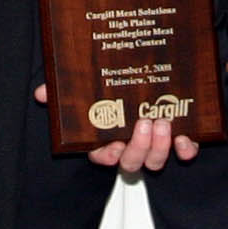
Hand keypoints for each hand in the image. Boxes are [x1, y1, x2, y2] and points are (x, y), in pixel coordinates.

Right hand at [31, 82, 197, 169]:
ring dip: (160, 147)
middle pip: (132, 162)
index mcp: (107, 137)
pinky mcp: (178, 138)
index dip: (106, 156)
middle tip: (144, 123)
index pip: (101, 155)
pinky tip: (186, 138)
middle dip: (138, 148)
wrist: (151, 66)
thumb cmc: (113, 84)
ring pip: (156, 160)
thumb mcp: (85, 85)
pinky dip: (186, 149)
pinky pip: (184, 153)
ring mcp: (155, 144)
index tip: (112, 146)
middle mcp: (131, 145)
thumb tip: (42, 92)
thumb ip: (62, 91)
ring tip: (163, 122)